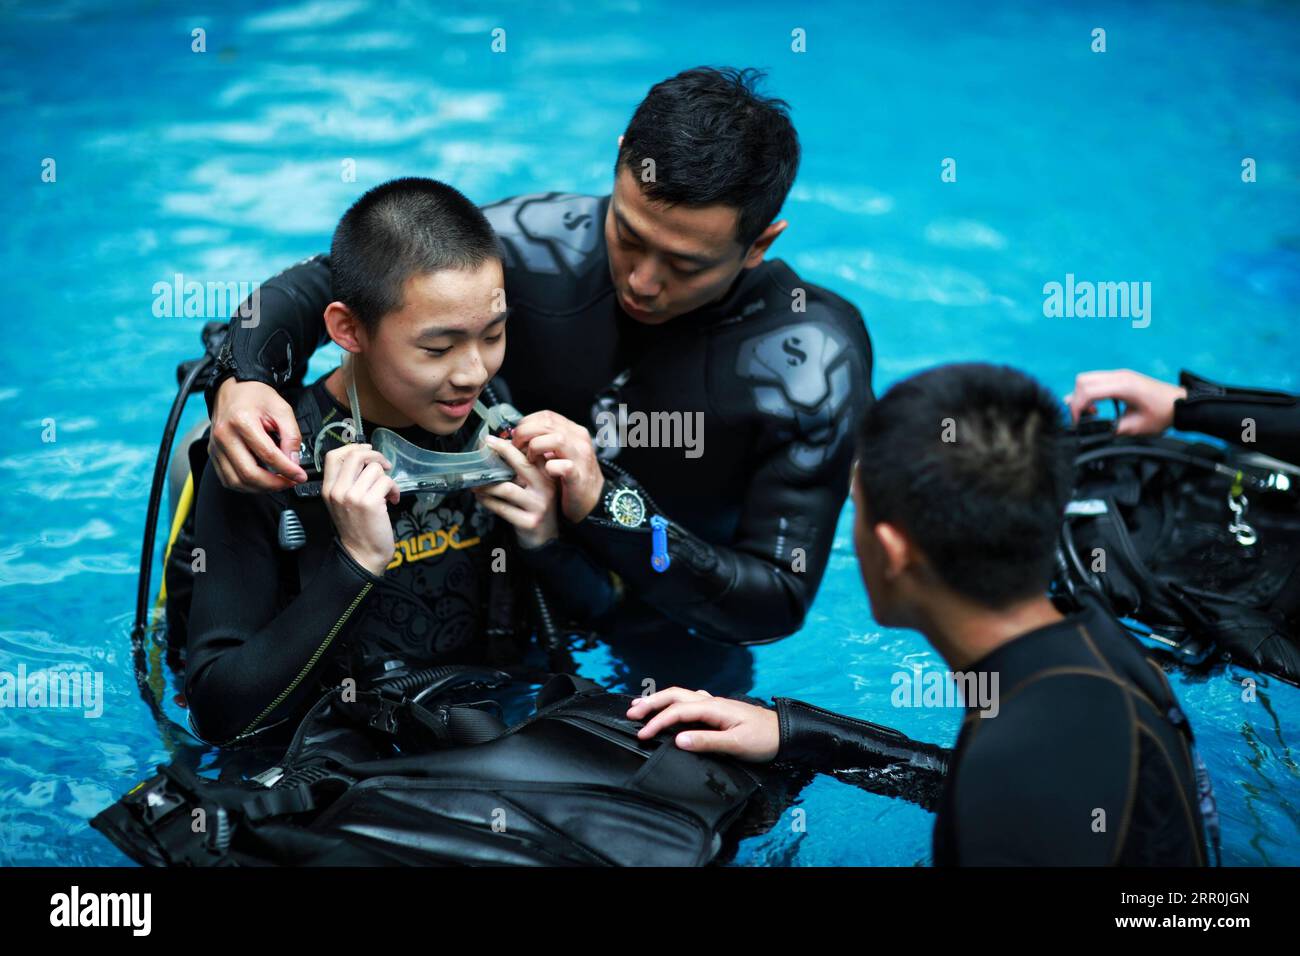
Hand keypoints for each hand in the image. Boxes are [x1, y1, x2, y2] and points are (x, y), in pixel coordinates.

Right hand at [209, 379, 308, 491]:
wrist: (234, 388)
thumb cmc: (256, 396)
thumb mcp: (282, 410)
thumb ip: (291, 436)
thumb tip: (294, 462)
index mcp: (241, 422)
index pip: (268, 455)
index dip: (287, 470)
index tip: (300, 476)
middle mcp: (224, 436)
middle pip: (249, 473)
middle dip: (274, 484)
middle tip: (290, 482)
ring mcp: (216, 447)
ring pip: (237, 481)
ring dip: (260, 488)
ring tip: (278, 483)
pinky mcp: (213, 454)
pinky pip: (228, 479)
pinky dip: (246, 485)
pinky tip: (261, 480)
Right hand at [321, 443, 398, 576]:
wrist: (362, 555)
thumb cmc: (357, 530)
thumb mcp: (342, 503)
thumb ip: (347, 482)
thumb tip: (365, 459)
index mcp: (328, 489)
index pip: (333, 456)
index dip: (353, 447)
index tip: (367, 450)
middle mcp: (337, 490)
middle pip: (355, 455)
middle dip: (375, 455)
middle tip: (385, 465)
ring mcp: (352, 496)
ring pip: (375, 468)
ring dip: (387, 478)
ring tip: (387, 492)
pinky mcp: (370, 502)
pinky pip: (387, 481)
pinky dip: (394, 489)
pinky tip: (393, 500)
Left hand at [471, 434, 558, 548]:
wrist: (546, 539)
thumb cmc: (535, 507)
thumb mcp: (535, 486)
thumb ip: (523, 470)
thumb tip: (497, 450)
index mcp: (548, 475)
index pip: (531, 453)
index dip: (509, 445)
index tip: (490, 440)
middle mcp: (546, 488)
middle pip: (522, 465)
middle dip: (501, 453)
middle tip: (482, 449)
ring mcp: (539, 506)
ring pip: (506, 488)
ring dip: (486, 485)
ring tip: (475, 483)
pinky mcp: (528, 522)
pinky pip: (501, 508)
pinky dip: (487, 501)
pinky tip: (480, 497)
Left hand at [510, 410, 604, 522]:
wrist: (596, 501)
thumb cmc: (572, 478)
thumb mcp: (561, 453)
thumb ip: (545, 441)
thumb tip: (516, 436)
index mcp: (574, 432)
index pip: (546, 416)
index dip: (527, 423)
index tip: (517, 436)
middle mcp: (580, 441)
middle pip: (547, 424)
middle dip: (525, 434)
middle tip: (516, 447)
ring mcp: (582, 458)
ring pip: (557, 440)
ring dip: (536, 447)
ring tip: (530, 459)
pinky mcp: (580, 477)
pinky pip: (564, 466)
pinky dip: (551, 467)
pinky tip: (546, 472)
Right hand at [626, 687, 779, 761]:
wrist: (785, 734)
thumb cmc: (764, 739)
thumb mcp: (736, 744)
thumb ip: (706, 741)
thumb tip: (678, 740)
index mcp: (713, 708)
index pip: (677, 711)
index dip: (657, 722)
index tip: (642, 735)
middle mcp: (712, 702)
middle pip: (675, 695)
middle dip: (651, 702)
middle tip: (631, 712)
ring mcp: (715, 704)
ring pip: (681, 696)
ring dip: (660, 700)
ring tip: (641, 706)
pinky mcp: (718, 711)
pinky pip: (690, 701)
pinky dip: (674, 702)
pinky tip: (672, 707)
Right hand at [1065, 369, 1187, 435]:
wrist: (1181, 404)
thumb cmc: (1163, 414)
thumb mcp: (1136, 427)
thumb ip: (1112, 429)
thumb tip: (1093, 431)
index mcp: (1123, 386)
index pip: (1087, 391)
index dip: (1077, 408)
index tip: (1079, 422)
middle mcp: (1119, 376)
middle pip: (1082, 381)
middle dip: (1076, 400)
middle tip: (1084, 417)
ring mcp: (1120, 374)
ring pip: (1087, 378)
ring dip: (1083, 395)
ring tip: (1092, 412)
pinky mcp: (1122, 377)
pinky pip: (1097, 379)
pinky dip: (1090, 392)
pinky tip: (1098, 405)